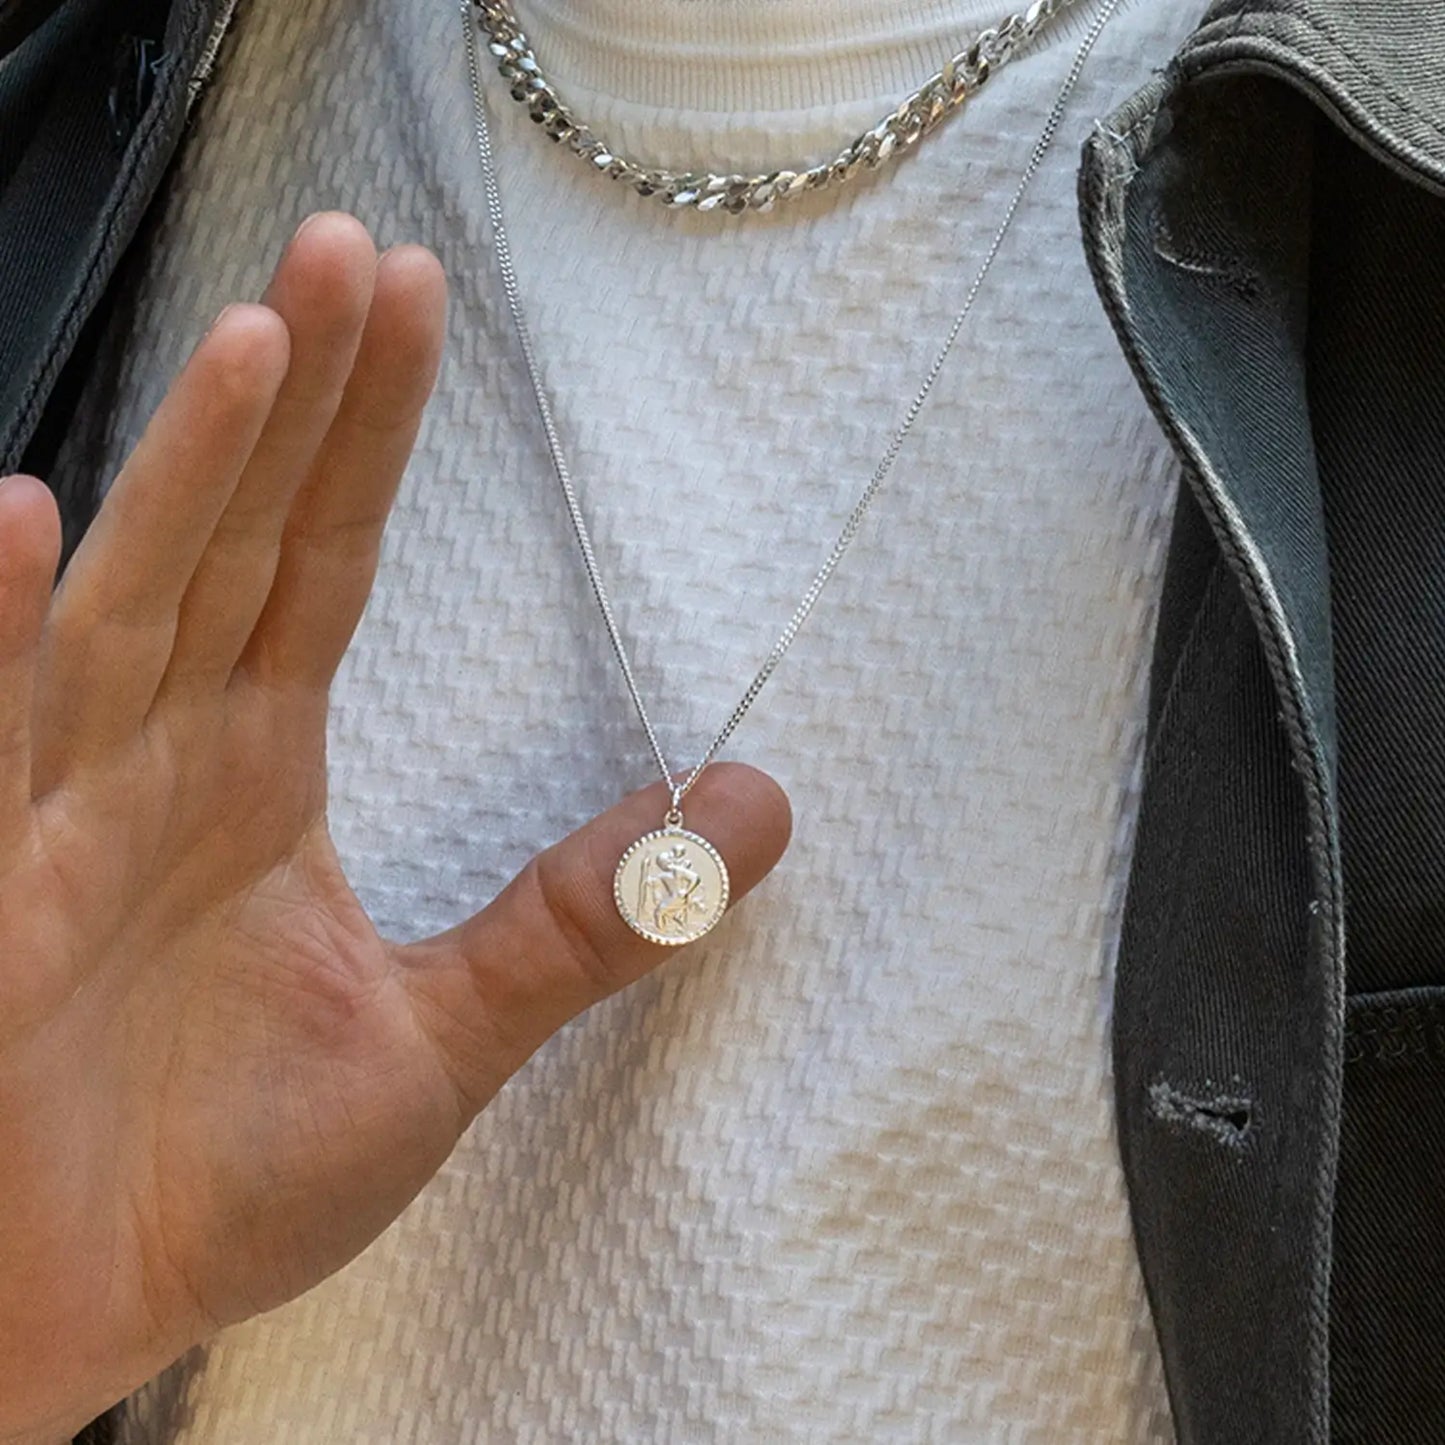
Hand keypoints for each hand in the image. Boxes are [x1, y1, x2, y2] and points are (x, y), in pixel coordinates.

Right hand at [0, 213, 790, 1443]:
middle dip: (293, 398)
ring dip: (187, 475)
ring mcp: (53, 824)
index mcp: (245, 779)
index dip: (364, 439)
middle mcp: (149, 768)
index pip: (313, 565)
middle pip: (231, 545)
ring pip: (127, 614)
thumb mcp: (435, 1047)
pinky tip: (19, 523)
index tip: (408, 312)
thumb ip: (577, 925)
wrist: (67, 1317)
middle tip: (352, 253)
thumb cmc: (207, 1181)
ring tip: (260, 343)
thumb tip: (752, 817)